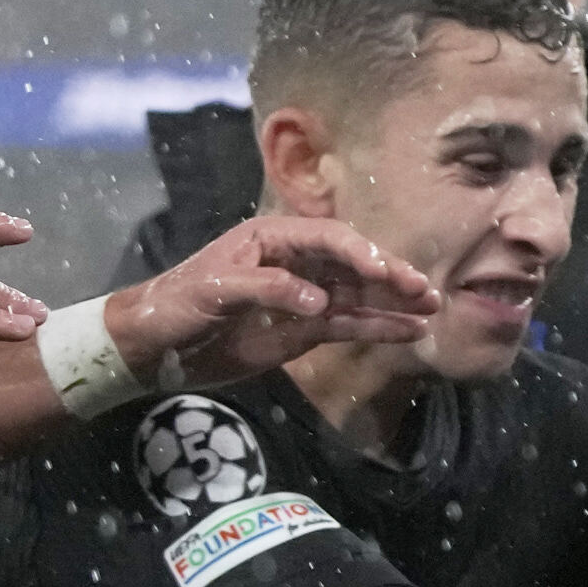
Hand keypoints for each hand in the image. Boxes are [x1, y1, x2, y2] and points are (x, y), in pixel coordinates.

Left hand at [106, 212, 441, 387]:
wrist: (156, 347)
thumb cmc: (177, 304)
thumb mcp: (215, 289)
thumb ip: (268, 288)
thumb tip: (320, 300)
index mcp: (272, 239)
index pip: (328, 239)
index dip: (360, 252)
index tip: (386, 271)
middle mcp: (296, 263)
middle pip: (353, 264)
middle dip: (390, 276)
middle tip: (425, 290)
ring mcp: (304, 298)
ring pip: (359, 295)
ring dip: (395, 302)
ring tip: (432, 309)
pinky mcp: (305, 330)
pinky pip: (350, 325)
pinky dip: (380, 328)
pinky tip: (410, 331)